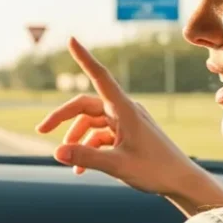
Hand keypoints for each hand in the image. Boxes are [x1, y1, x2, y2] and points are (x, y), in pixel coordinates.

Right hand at [37, 38, 222, 215]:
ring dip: (76, 138)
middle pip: (85, 105)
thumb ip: (85, 156)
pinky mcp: (127, 134)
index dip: (84, 58)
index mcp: (125, 109)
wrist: (182, 182)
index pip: (100, 76)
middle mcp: (124, 111)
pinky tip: (81, 168)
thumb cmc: (156, 171)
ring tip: (70, 161)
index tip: (71, 39)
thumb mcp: (117, 165)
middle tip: (41, 130)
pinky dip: (88, 148)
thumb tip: (56, 152)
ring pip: (90, 122)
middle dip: (62, 117)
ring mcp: (125, 122)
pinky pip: (100, 135)